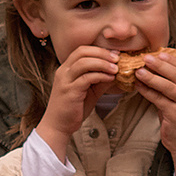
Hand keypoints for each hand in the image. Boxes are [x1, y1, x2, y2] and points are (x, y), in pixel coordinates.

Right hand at [36, 45, 119, 160]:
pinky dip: (100, 76)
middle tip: (117, 58)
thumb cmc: (73, 109)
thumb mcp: (90, 91)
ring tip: (115, 68)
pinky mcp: (70, 91)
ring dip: (102, 63)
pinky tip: (110, 78)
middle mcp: (63, 72)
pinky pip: (86, 78)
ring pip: (84, 63)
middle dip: (102, 53)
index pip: (82, 50)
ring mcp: (65, 81)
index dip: (99, 49)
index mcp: (66, 69)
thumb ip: (100, 80)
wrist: (58, 126)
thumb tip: (116, 71)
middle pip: (82, 52)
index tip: (114, 54)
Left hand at [134, 51, 175, 175]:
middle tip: (146, 57)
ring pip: (169, 86)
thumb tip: (154, 71)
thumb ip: (171, 88)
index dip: (172, 60)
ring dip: (153, 77)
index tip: (159, 52)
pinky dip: (148, 92)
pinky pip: (160, 100)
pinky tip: (138, 86)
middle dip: (161, 65)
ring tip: (139, 70)